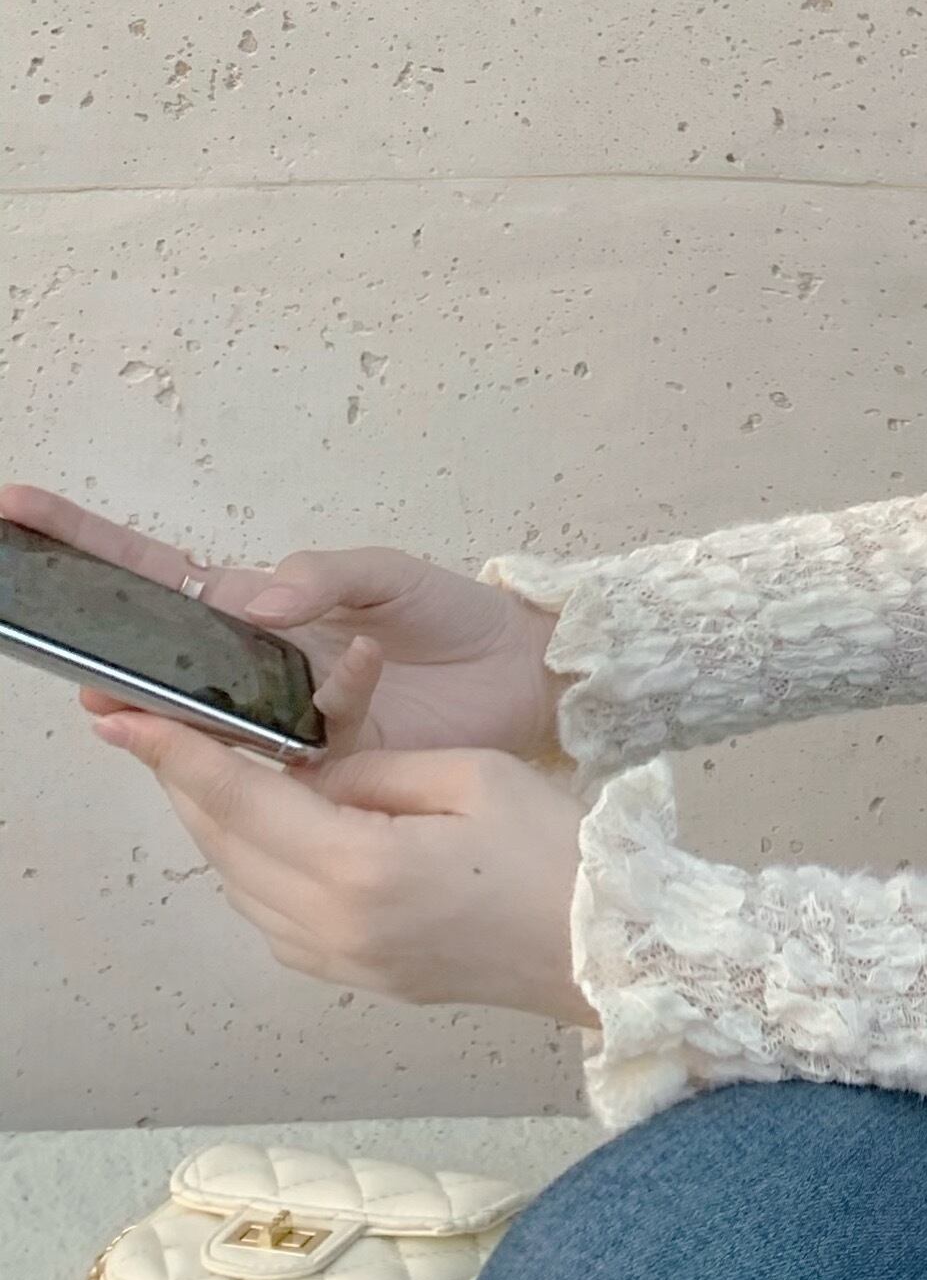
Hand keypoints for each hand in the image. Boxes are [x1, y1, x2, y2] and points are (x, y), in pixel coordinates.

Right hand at [1, 481, 568, 768]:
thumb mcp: (392, 577)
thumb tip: (256, 599)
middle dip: (100, 643)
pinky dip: (257, 750)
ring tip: (118, 704)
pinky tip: (270, 732)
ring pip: (196, 719)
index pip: (159, 575)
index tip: (17, 512)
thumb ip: (326, 578)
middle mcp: (252, 667)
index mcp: (261, 607)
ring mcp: (276, 720)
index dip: (89, 545)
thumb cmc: (455, 617)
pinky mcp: (314, 768)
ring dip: (160, 712)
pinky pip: (268, 763)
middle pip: (155, 653)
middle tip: (47, 635)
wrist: (523, 677)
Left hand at [87, 700, 600, 1028]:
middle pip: (224, 844)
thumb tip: (310, 776)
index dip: (176, 754)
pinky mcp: (352, 973)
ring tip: (207, 762)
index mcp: (358, 868)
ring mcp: (335, 960)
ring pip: (238, 882)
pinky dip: (254, 860)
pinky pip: (271, 912)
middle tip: (149, 726)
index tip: (122, 719)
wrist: (604, 949)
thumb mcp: (472, 776)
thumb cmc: (556, 854)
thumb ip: (372, 771)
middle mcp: (328, 926)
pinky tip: (272, 822)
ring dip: (218, 821)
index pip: (241, 799)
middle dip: (184, 781)